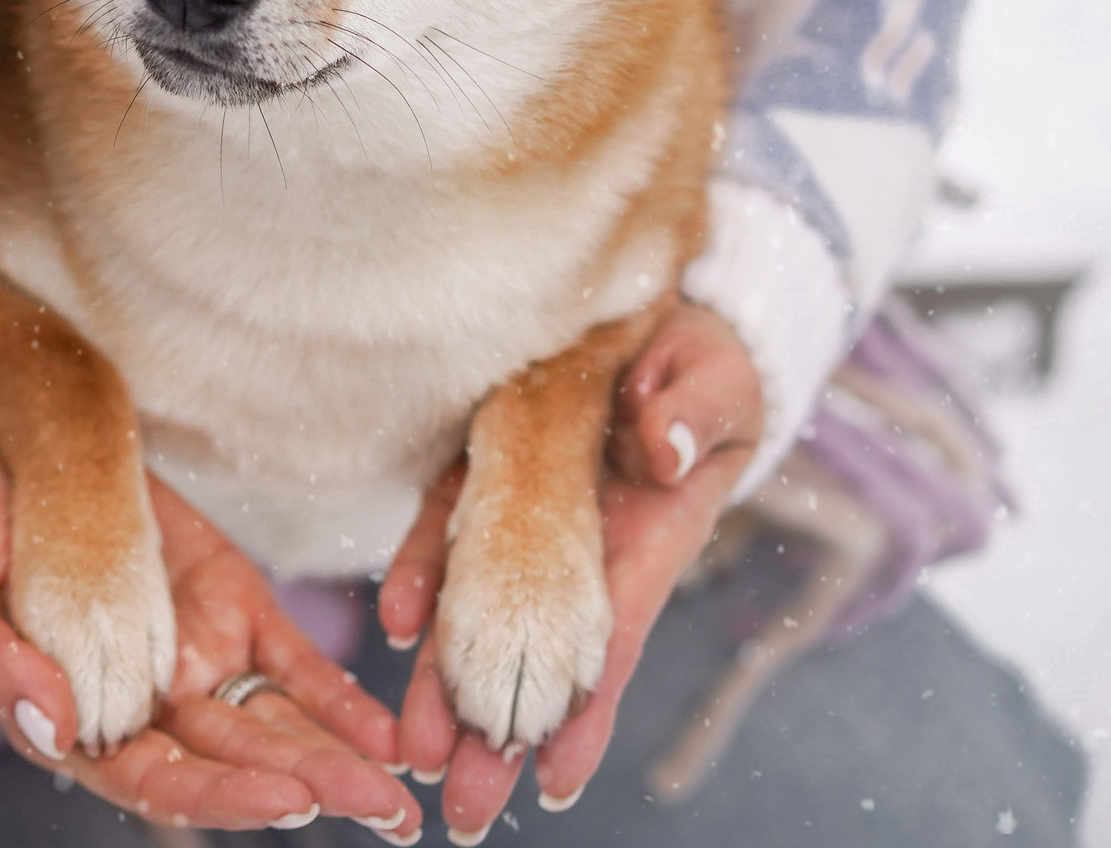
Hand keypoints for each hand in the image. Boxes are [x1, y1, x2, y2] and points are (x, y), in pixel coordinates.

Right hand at [0, 427, 420, 837]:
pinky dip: (337, 698)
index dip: (220, 794)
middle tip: (378, 810)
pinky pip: (288, 660)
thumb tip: (53, 724)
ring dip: (336, 759)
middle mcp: (141, 701)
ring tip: (398, 791)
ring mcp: (188, 651)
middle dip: (306, 788)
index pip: (153, 779)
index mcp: (70, 719)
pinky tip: (385, 731)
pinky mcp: (223, 598)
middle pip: (232, 762)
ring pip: (272, 722)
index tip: (285, 799)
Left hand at [377, 302, 762, 837]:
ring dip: (448, 679)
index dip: (582, 710)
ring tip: (413, 748)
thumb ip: (692, 413)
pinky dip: (422, 574)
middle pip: (534, 653)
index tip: (552, 780)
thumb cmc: (707, 361)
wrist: (665, 312)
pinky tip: (395, 619)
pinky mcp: (489, 467)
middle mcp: (581, 543)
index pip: (607, 639)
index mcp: (644, 537)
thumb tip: (661, 449)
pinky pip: (448, 528)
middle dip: (498, 731)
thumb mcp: (715, 381)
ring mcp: (530, 511)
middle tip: (459, 807)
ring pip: (481, 607)